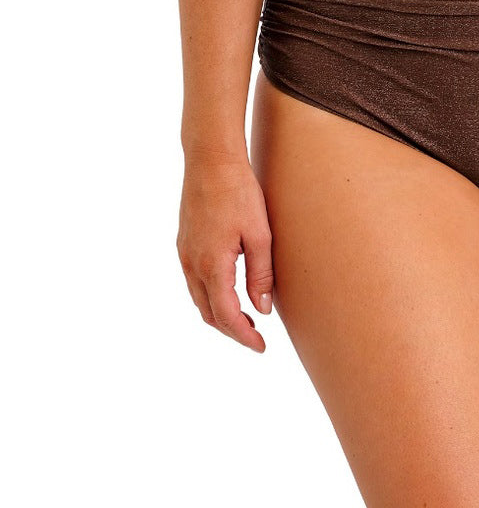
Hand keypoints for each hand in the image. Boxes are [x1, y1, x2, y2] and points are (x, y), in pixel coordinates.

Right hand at [177, 152, 274, 352]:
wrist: (210, 160)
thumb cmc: (239, 193)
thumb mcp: (259, 235)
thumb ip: (261, 275)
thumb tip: (264, 309)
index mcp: (212, 265)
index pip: (226, 315)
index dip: (244, 336)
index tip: (261, 347)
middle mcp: (191, 264)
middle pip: (209, 313)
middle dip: (231, 330)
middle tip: (256, 337)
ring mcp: (184, 254)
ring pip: (199, 299)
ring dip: (220, 314)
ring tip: (246, 317)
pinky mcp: (184, 244)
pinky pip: (194, 282)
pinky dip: (211, 296)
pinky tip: (229, 290)